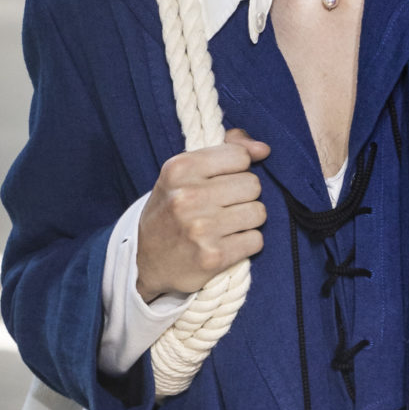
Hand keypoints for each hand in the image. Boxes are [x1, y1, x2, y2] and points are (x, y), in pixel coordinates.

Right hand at [136, 129, 269, 302]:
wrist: (145, 260)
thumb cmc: (170, 210)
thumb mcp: (184, 173)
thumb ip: (226, 150)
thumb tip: (263, 149)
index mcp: (179, 169)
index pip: (239, 156)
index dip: (237, 169)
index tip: (222, 181)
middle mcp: (188, 197)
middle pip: (253, 185)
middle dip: (244, 196)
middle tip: (224, 206)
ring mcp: (201, 229)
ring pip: (258, 212)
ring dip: (248, 220)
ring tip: (226, 224)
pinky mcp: (214, 257)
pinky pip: (256, 240)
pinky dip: (246, 243)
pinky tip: (227, 243)